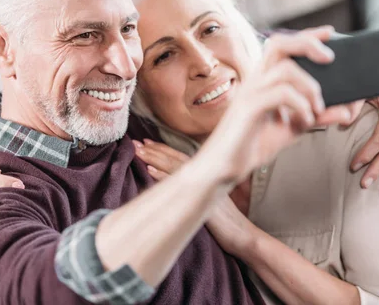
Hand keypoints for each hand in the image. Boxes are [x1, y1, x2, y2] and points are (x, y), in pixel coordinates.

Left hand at [134, 141, 255, 255]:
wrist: (242, 235)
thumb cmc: (227, 223)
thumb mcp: (211, 200)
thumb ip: (198, 189)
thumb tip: (181, 187)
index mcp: (207, 173)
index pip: (180, 156)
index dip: (163, 149)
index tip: (146, 142)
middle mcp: (205, 174)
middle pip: (175, 157)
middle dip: (155, 149)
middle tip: (135, 142)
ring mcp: (204, 184)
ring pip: (175, 166)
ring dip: (155, 158)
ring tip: (138, 152)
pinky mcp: (200, 197)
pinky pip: (179, 183)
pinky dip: (164, 175)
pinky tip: (150, 171)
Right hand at [202, 27, 351, 185]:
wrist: (223, 167)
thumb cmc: (252, 145)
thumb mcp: (292, 129)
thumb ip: (316, 117)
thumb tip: (346, 110)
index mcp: (262, 80)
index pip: (282, 46)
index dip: (307, 36)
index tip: (330, 33)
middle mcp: (254, 81)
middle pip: (279, 44)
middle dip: (308, 44)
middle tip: (330, 58)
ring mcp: (250, 93)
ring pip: (285, 69)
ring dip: (310, 87)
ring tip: (318, 108)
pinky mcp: (249, 109)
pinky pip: (281, 94)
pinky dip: (301, 105)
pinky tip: (305, 121)